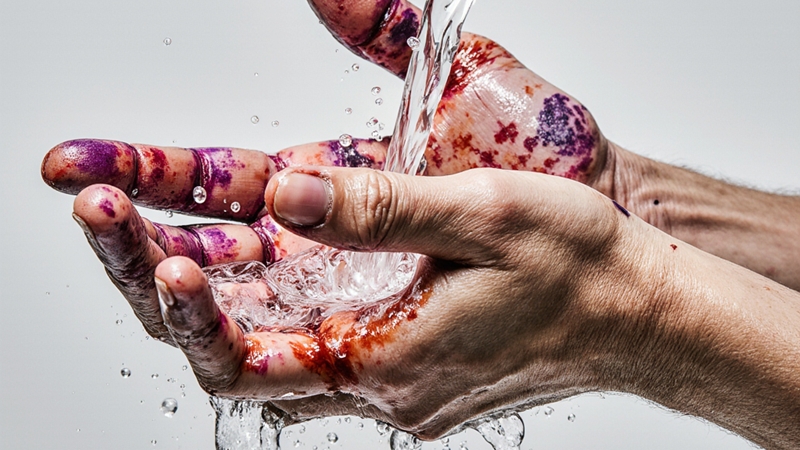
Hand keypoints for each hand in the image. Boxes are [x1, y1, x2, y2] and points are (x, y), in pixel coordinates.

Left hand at [41, 0, 611, 340]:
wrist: (638, 317)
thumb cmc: (577, 269)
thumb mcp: (480, 218)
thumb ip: (379, 211)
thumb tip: (282, 197)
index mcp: (390, 361)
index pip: (245, 360)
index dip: (180, 306)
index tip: (140, 236)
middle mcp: (380, 389)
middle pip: (238, 363)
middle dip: (166, 293)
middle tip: (113, 218)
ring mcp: (393, 386)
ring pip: (270, 357)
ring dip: (208, 301)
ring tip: (152, 231)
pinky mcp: (409, 370)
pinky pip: (313, 350)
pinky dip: (265, 311)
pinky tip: (244, 265)